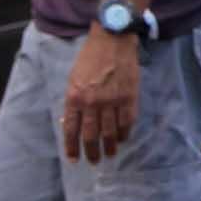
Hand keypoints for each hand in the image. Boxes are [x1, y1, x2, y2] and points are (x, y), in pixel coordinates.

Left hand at [60, 25, 140, 160]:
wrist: (112, 38)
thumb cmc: (90, 57)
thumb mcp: (73, 78)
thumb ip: (73, 100)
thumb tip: (71, 121)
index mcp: (75, 97)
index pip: (71, 129)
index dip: (72, 147)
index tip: (73, 159)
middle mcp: (92, 102)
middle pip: (91, 135)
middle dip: (91, 152)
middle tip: (93, 161)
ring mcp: (112, 101)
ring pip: (110, 132)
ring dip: (109, 146)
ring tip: (110, 154)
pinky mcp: (129, 97)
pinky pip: (127, 122)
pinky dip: (124, 133)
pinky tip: (122, 139)